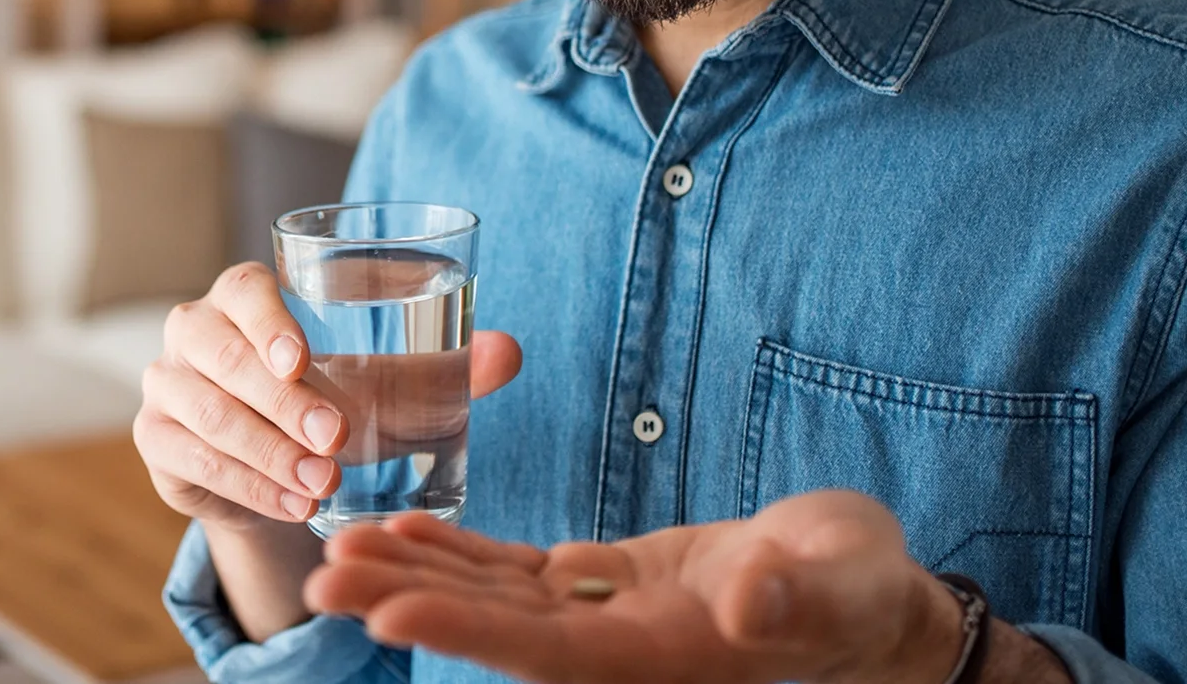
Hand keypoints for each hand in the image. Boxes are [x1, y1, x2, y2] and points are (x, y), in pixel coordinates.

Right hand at [133, 261, 523, 531]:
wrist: (276, 465)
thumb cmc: (334, 400)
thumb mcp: (387, 385)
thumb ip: (447, 367)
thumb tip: (511, 352)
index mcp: (243, 296)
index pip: (243, 289)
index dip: (266, 320)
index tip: (302, 358)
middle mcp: (193, 332)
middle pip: (221, 355)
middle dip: (280, 401)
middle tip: (336, 440)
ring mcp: (166, 387)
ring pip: (206, 414)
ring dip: (267, 452)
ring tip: (322, 484)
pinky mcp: (157, 443)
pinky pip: (193, 461)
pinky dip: (247, 486)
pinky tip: (293, 504)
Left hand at [304, 489, 967, 683]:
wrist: (864, 600)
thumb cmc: (862, 592)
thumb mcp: (843, 583)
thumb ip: (796, 596)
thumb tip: (751, 602)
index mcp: (662, 657)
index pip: (546, 650)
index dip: (466, 631)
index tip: (390, 614)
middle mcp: (617, 649)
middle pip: (493, 629)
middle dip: (408, 601)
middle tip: (323, 574)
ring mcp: (606, 618)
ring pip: (491, 598)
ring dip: (416, 574)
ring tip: (339, 548)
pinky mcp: (606, 584)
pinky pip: (516, 572)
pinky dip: (461, 552)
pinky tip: (408, 528)